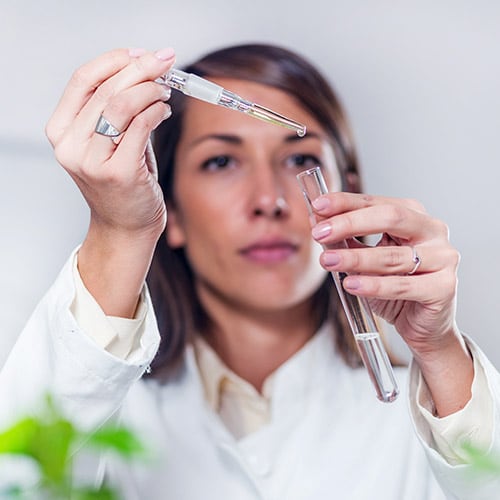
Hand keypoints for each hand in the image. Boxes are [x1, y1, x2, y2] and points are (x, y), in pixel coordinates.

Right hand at [45, 48, 175, 316]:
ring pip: (122, 104)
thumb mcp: (110, 141)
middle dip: (141, 68)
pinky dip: (157, 111)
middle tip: (166, 61)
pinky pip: (141, 126)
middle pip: (106, 89)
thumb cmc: (123, 180)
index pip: (82, 80)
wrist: (126, 226)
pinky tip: (165, 111)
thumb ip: (117, 108)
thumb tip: (144, 68)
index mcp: (61, 132)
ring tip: (165, 92)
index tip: (141, 52)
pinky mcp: (118, 173)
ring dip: (151, 90)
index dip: (114, 60)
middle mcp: (70, 146)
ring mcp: (92, 161)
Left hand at [310, 192, 472, 414]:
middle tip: (320, 233)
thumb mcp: (365, 260)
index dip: (346, 202)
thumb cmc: (394, 286)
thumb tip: (317, 222)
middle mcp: (432, 231)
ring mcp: (443, 258)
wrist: (422, 325)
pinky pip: (402, 286)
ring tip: (328, 261)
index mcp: (413, 216)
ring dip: (355, 258)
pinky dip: (373, 285)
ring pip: (392, 255)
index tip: (318, 205)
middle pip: (391, 217)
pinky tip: (351, 285)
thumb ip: (346, 240)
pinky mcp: (444, 287)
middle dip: (350, 223)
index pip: (376, 202)